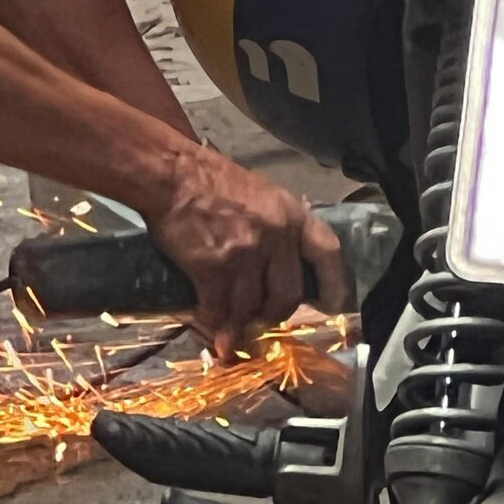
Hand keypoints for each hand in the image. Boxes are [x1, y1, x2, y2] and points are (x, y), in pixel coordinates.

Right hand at [146, 146, 348, 356]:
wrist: (171, 175)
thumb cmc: (212, 179)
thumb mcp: (260, 194)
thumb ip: (276, 226)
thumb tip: (280, 263)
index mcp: (291, 214)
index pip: (327, 254)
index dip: (333, 284)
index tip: (329, 305)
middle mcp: (275, 237)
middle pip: (288, 295)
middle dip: (274, 313)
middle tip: (261, 317)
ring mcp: (245, 255)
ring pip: (251, 307)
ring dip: (241, 322)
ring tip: (232, 327)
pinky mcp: (214, 270)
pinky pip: (219, 309)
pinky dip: (215, 323)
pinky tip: (211, 327)